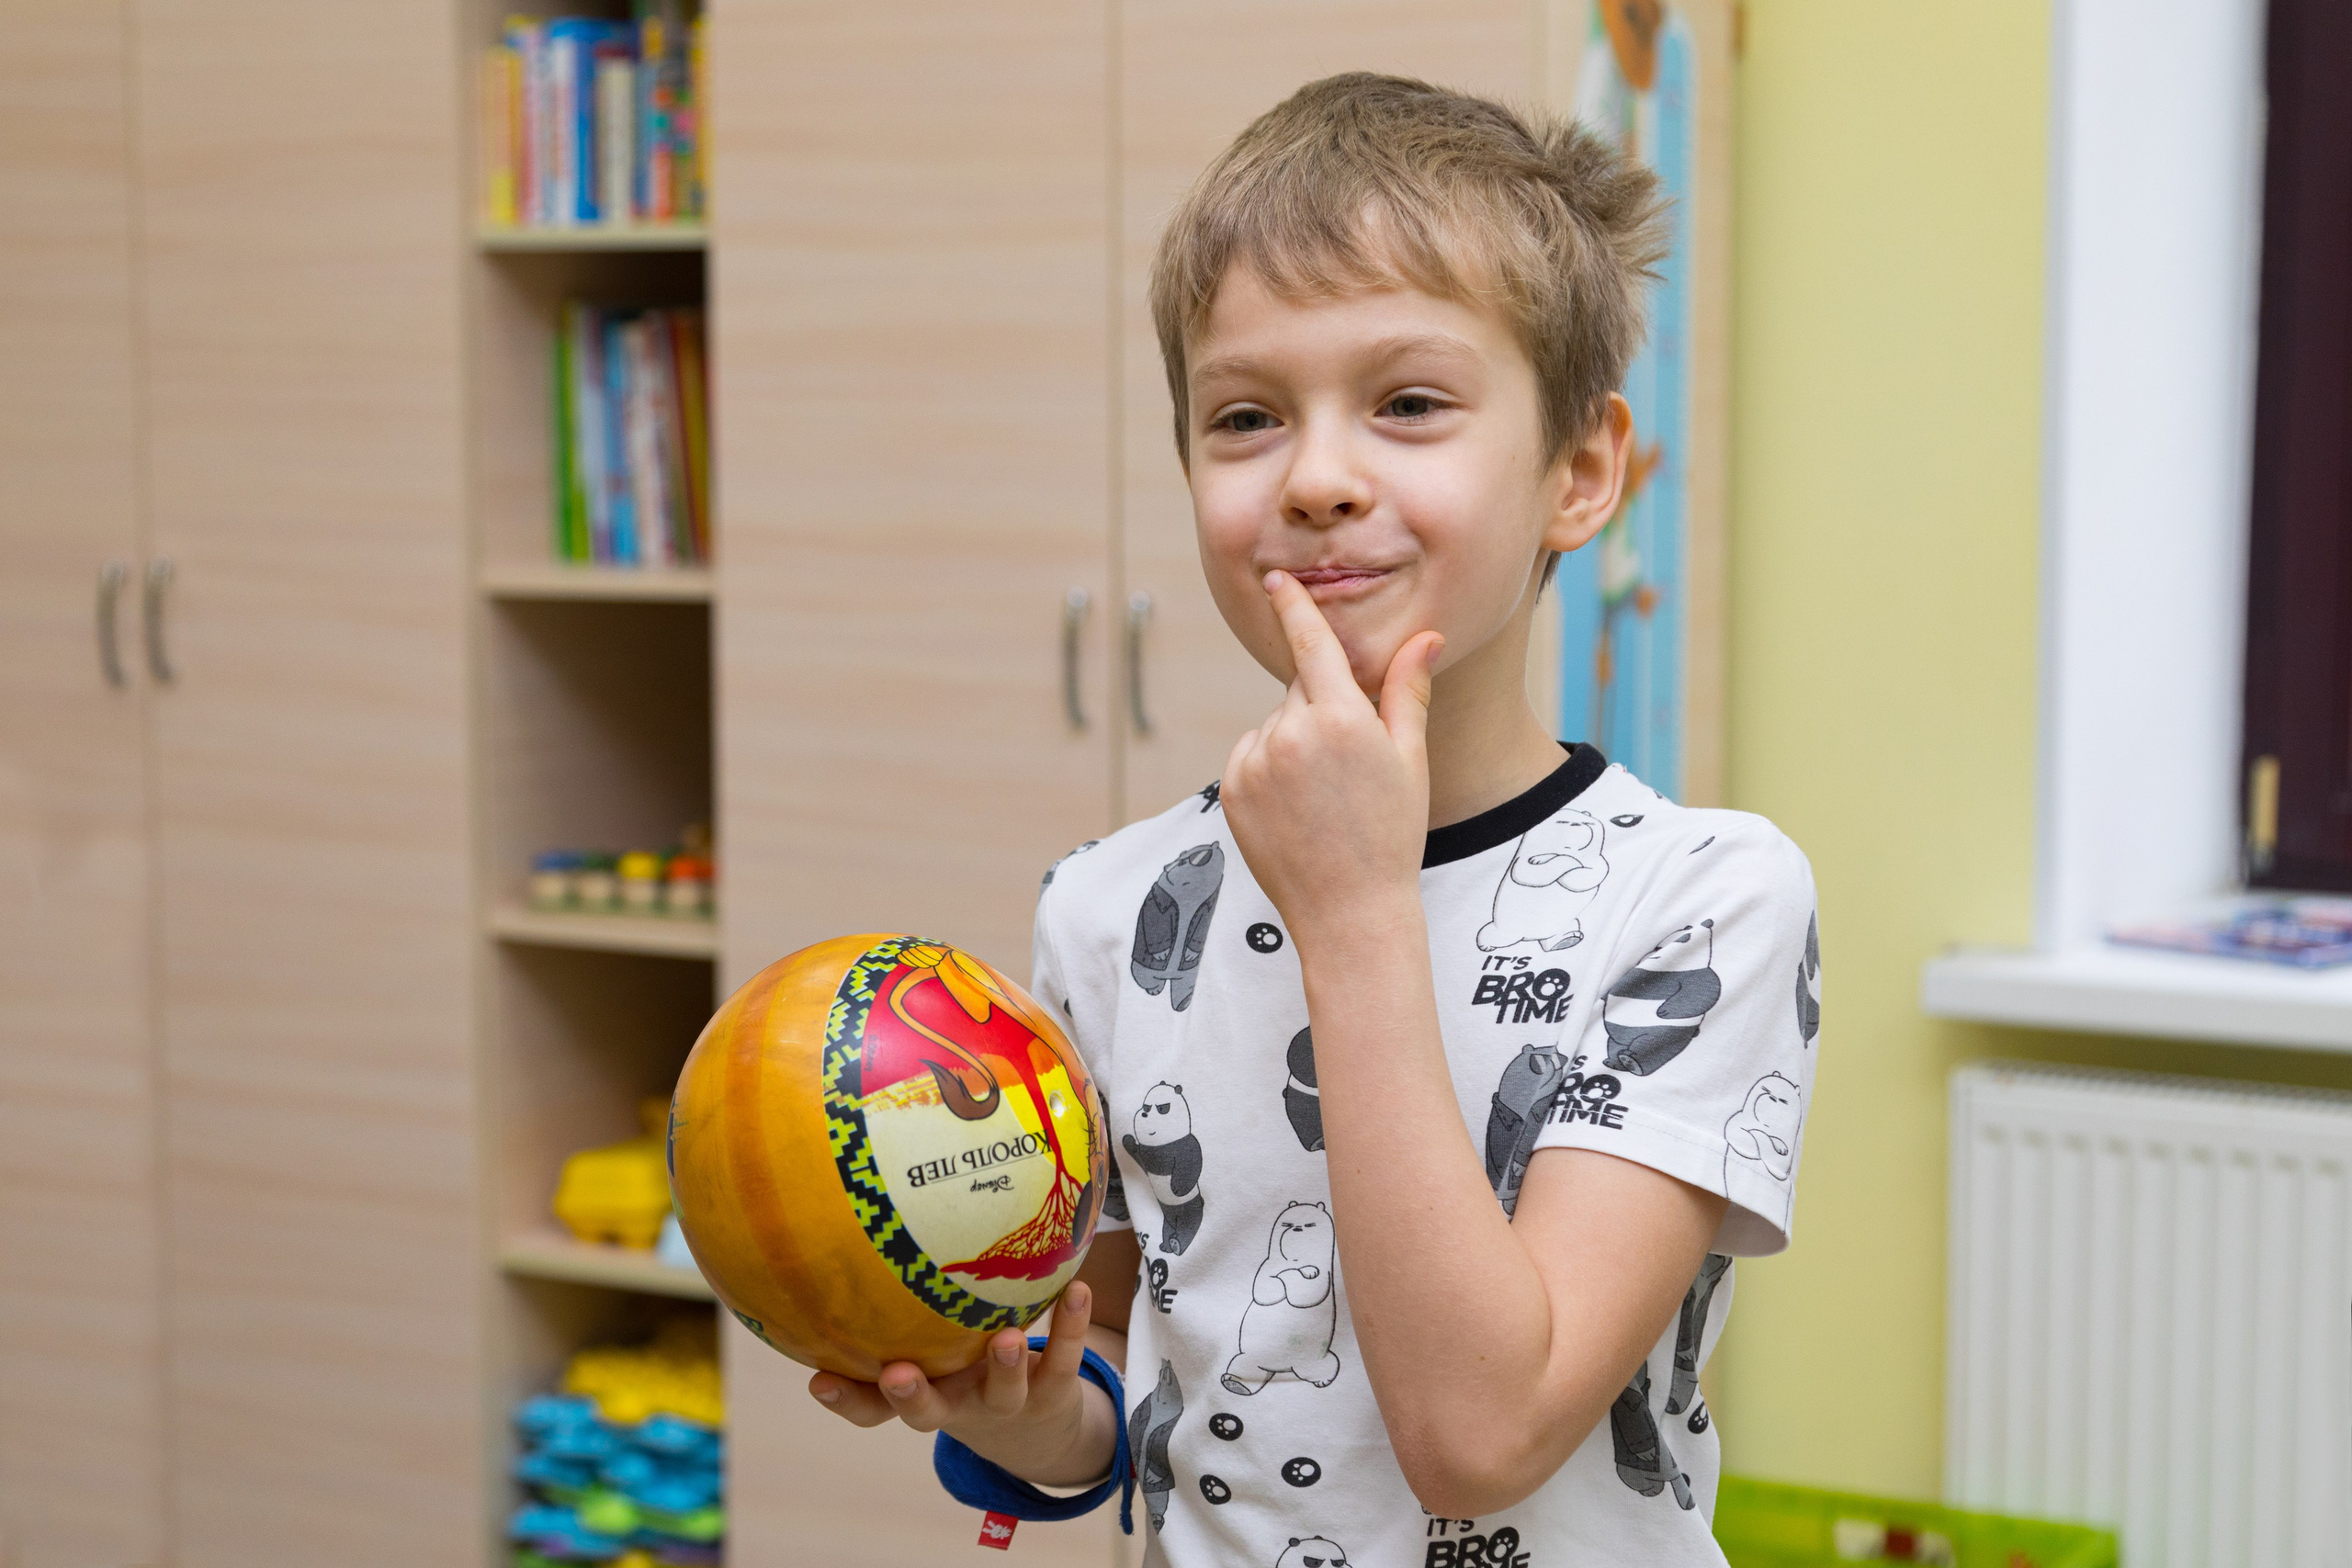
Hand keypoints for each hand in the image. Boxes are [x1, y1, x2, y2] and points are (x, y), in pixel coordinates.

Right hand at [807, 1281, 1110, 1486]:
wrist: (1040, 1432)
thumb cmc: (965, 1373)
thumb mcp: (931, 1351)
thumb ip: (901, 1311)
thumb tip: (857, 1232)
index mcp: (922, 1395)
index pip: (871, 1408)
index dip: (845, 1399)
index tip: (818, 1381)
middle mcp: (958, 1406)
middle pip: (928, 1413)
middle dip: (911, 1396)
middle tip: (899, 1374)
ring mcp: (1007, 1403)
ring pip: (1004, 1392)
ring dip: (1005, 1367)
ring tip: (1006, 1337)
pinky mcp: (1053, 1391)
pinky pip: (1062, 1358)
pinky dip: (1071, 1325)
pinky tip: (1077, 1289)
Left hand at [1220, 570, 1442, 949]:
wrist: (1349, 912)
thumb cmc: (1391, 835)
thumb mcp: (1409, 760)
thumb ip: (1406, 692)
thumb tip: (1426, 637)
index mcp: (1341, 719)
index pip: (1311, 644)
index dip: (1294, 607)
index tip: (1276, 581)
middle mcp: (1291, 734)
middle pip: (1300, 691)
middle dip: (1322, 709)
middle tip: (1349, 765)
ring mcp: (1255, 763)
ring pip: (1274, 725)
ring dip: (1293, 742)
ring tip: (1323, 797)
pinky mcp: (1231, 789)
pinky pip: (1250, 755)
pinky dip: (1267, 768)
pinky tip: (1295, 807)